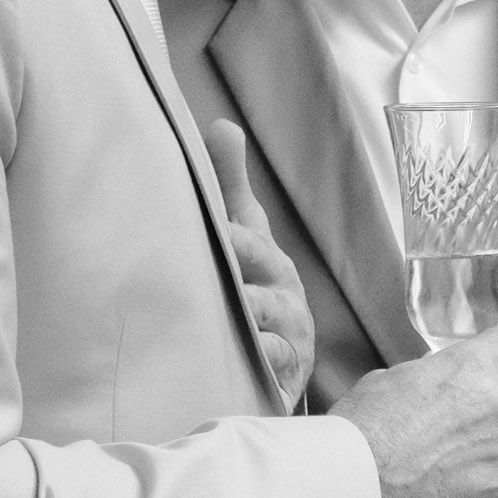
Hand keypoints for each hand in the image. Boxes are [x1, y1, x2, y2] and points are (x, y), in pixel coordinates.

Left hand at [206, 120, 314, 404]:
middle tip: (211, 261)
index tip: (210, 228)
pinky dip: (259, 355)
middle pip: (257, 274)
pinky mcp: (285, 374)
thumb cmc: (256, 291)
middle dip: (236, 268)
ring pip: (264, 318)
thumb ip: (230, 186)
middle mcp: (284, 296)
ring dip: (242, 313)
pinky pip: (274, 360)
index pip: (247, 238)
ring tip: (218, 311)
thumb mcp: (246, 239)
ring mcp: (288, 336)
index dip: (229, 233)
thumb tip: (223, 124)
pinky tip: (238, 352)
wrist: (281, 369)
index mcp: (270, 262)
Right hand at [333, 329, 497, 497]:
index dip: (496, 360)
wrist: (352, 489)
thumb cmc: (359, 432)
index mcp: (470, 368)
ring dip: (496, 453)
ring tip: (456, 472)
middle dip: (487, 410)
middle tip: (452, 432)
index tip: (484, 373)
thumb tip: (435, 381)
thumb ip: (426, 376)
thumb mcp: (386, 381)